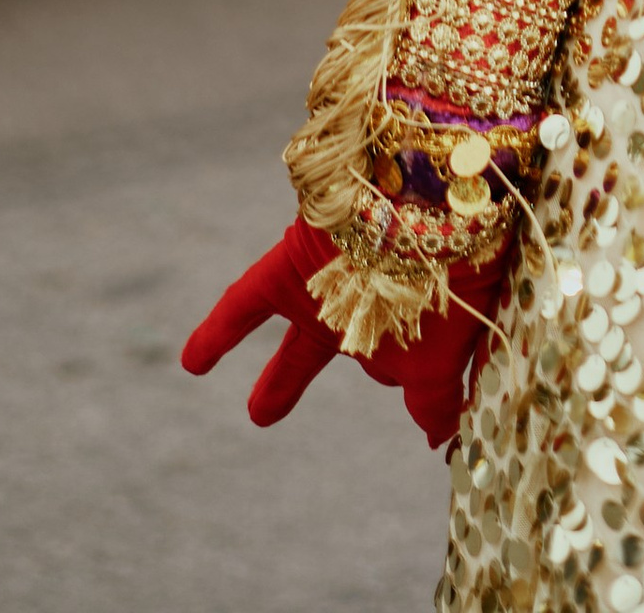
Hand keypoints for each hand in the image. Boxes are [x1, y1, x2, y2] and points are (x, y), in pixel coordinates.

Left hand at [183, 219, 503, 449]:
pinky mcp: (292, 269)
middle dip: (366, 379)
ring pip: (304, 347)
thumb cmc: (451, 285)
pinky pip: (246, 302)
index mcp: (417, 339)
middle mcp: (377, 316)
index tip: (437, 433)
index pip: (419, 380)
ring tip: (258, 415)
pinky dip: (219, 331)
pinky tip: (191, 363)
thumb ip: (436, 400)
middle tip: (349, 420)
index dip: (432, 408)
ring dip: (282, 380)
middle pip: (371, 358)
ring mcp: (333, 294)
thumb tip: (440, 439)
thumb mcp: (446, 356)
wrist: (429, 204)